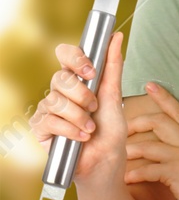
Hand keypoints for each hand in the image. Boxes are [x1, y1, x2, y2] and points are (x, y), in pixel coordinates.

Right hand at [30, 32, 129, 185]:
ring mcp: (48, 109)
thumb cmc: (111, 132)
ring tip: (90, 128)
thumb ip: (113, 67)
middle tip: (95, 109)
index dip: (76, 58)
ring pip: (55, 100)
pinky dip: (70, 129)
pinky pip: (49, 120)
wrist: (106, 162)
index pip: (66, 54)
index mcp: (78, 80)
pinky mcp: (40, 127)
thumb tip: (117, 36)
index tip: (91, 71)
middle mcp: (60, 92)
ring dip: (79, 116)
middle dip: (83, 95)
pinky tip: (80, 137)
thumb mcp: (115, 97)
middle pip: (60, 78)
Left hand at [123, 83, 178, 199]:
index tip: (150, 85)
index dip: (164, 97)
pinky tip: (127, 179)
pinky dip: (135, 174)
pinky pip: (149, 168)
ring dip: (130, 151)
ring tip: (118, 158)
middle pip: (160, 121)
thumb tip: (162, 143)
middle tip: (121, 129)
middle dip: (136, 123)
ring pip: (149, 145)